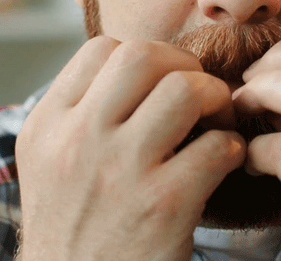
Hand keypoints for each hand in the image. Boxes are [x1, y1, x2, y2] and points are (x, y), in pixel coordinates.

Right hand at [15, 37, 246, 260]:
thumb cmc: (72, 230)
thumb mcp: (48, 164)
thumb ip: (79, 114)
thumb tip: (139, 71)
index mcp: (48, 125)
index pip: (101, 49)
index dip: (143, 58)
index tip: (159, 83)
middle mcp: (79, 140)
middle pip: (144, 56)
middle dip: (184, 66)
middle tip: (197, 94)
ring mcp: (121, 171)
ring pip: (186, 90)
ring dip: (216, 99)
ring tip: (217, 122)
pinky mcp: (164, 205)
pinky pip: (218, 146)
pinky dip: (233, 148)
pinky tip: (224, 163)